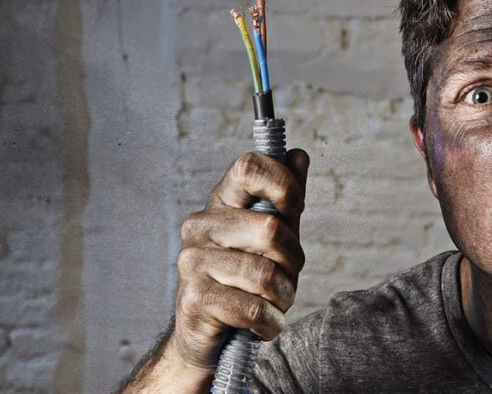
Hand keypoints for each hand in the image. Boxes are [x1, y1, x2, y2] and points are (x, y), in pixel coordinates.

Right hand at [168, 149, 309, 373]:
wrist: (210, 336)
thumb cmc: (247, 280)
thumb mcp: (273, 238)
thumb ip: (286, 200)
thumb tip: (299, 155)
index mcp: (221, 202)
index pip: (248, 167)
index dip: (282, 182)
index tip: (295, 206)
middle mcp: (200, 226)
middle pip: (271, 229)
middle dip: (292, 261)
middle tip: (285, 277)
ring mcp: (193, 262)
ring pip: (265, 274)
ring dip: (283, 296)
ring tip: (273, 302)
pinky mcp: (195, 299)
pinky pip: (254, 308)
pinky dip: (271, 322)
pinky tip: (262, 324)